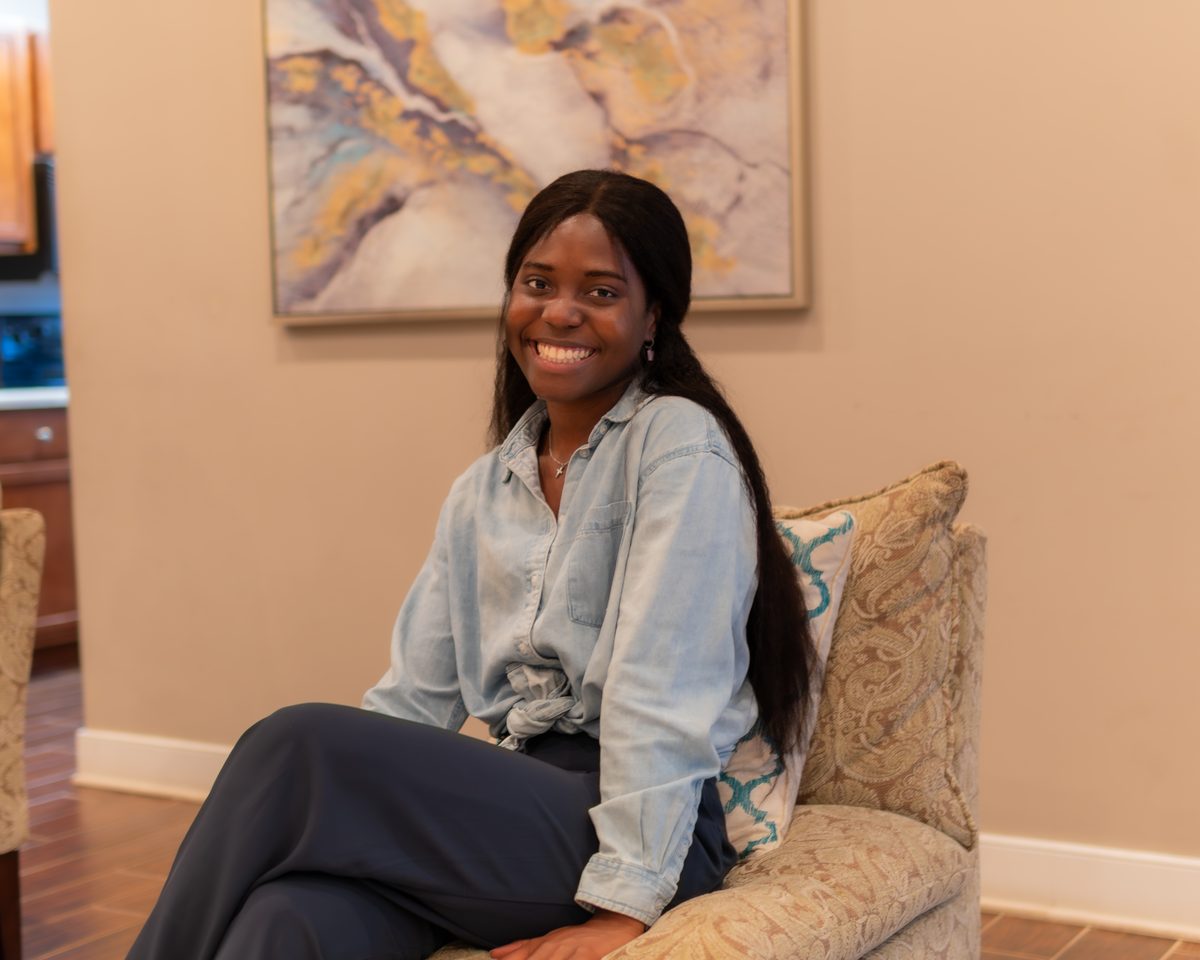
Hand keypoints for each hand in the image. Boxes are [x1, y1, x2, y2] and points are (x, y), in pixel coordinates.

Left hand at [490, 909, 646, 958]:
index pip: (520, 958)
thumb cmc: (577, 939)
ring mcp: (572, 951)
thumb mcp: (549, 940)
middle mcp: (554, 947)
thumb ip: (522, 949)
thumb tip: (494, 954)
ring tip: (547, 959)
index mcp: (543, 945)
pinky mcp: (588, 955)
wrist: (611, 927)